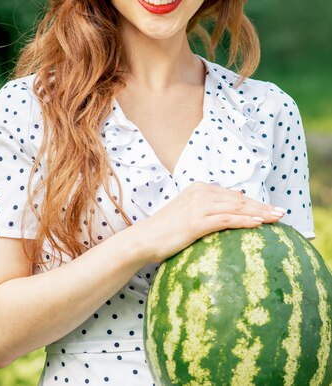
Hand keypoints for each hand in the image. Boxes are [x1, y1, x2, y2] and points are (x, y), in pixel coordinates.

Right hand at [133, 181, 285, 262]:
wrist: (145, 239)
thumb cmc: (166, 232)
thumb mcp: (188, 217)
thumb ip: (207, 213)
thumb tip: (226, 219)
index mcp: (200, 189)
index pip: (234, 195)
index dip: (254, 202)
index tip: (271, 209)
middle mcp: (201, 192)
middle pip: (239, 199)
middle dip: (262, 206)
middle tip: (282, 213)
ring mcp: (199, 205)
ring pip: (237, 207)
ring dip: (259, 213)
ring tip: (276, 219)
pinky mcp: (197, 220)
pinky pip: (227, 219)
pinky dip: (245, 221)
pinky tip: (259, 225)